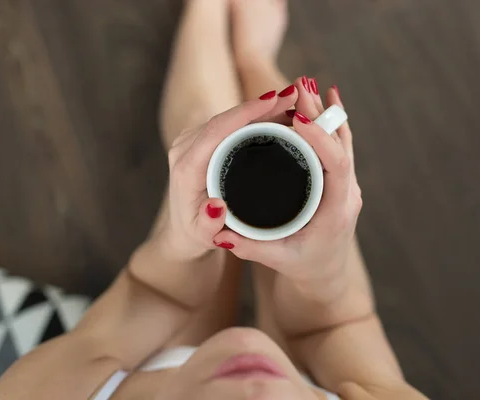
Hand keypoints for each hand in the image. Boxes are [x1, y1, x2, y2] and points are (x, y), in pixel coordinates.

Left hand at [155, 89, 299, 261]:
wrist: (184, 230)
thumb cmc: (196, 234)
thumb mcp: (203, 235)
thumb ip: (209, 224)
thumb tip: (217, 206)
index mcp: (187, 167)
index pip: (216, 130)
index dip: (245, 112)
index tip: (274, 100)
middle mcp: (186, 148)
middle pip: (225, 118)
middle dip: (261, 104)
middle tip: (295, 95)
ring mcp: (192, 142)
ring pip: (229, 117)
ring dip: (260, 107)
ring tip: (293, 100)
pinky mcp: (201, 141)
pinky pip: (228, 123)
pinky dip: (254, 115)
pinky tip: (278, 111)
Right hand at [213, 78, 361, 287]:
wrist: (326, 274)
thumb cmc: (303, 266)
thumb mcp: (276, 259)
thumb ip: (249, 247)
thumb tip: (219, 233)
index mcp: (336, 211)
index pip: (337, 166)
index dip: (321, 138)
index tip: (299, 117)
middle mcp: (347, 193)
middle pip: (341, 145)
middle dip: (320, 114)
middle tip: (299, 87)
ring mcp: (346, 184)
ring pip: (342, 140)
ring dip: (325, 113)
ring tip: (305, 86)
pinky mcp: (340, 179)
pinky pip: (340, 144)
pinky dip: (331, 121)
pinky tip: (326, 98)